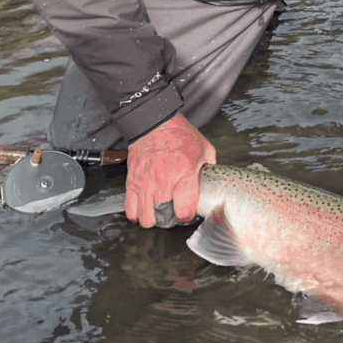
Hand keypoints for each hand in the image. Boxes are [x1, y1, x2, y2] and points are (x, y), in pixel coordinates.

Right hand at [125, 112, 216, 227]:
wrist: (153, 123)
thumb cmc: (179, 134)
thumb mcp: (203, 147)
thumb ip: (210, 164)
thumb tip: (212, 174)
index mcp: (184, 175)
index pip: (184, 212)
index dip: (187, 216)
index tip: (187, 212)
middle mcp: (163, 183)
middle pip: (163, 218)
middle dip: (169, 219)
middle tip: (172, 212)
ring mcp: (145, 184)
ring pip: (145, 218)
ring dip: (152, 218)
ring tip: (158, 211)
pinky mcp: (132, 182)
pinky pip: (130, 208)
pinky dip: (136, 212)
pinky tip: (143, 207)